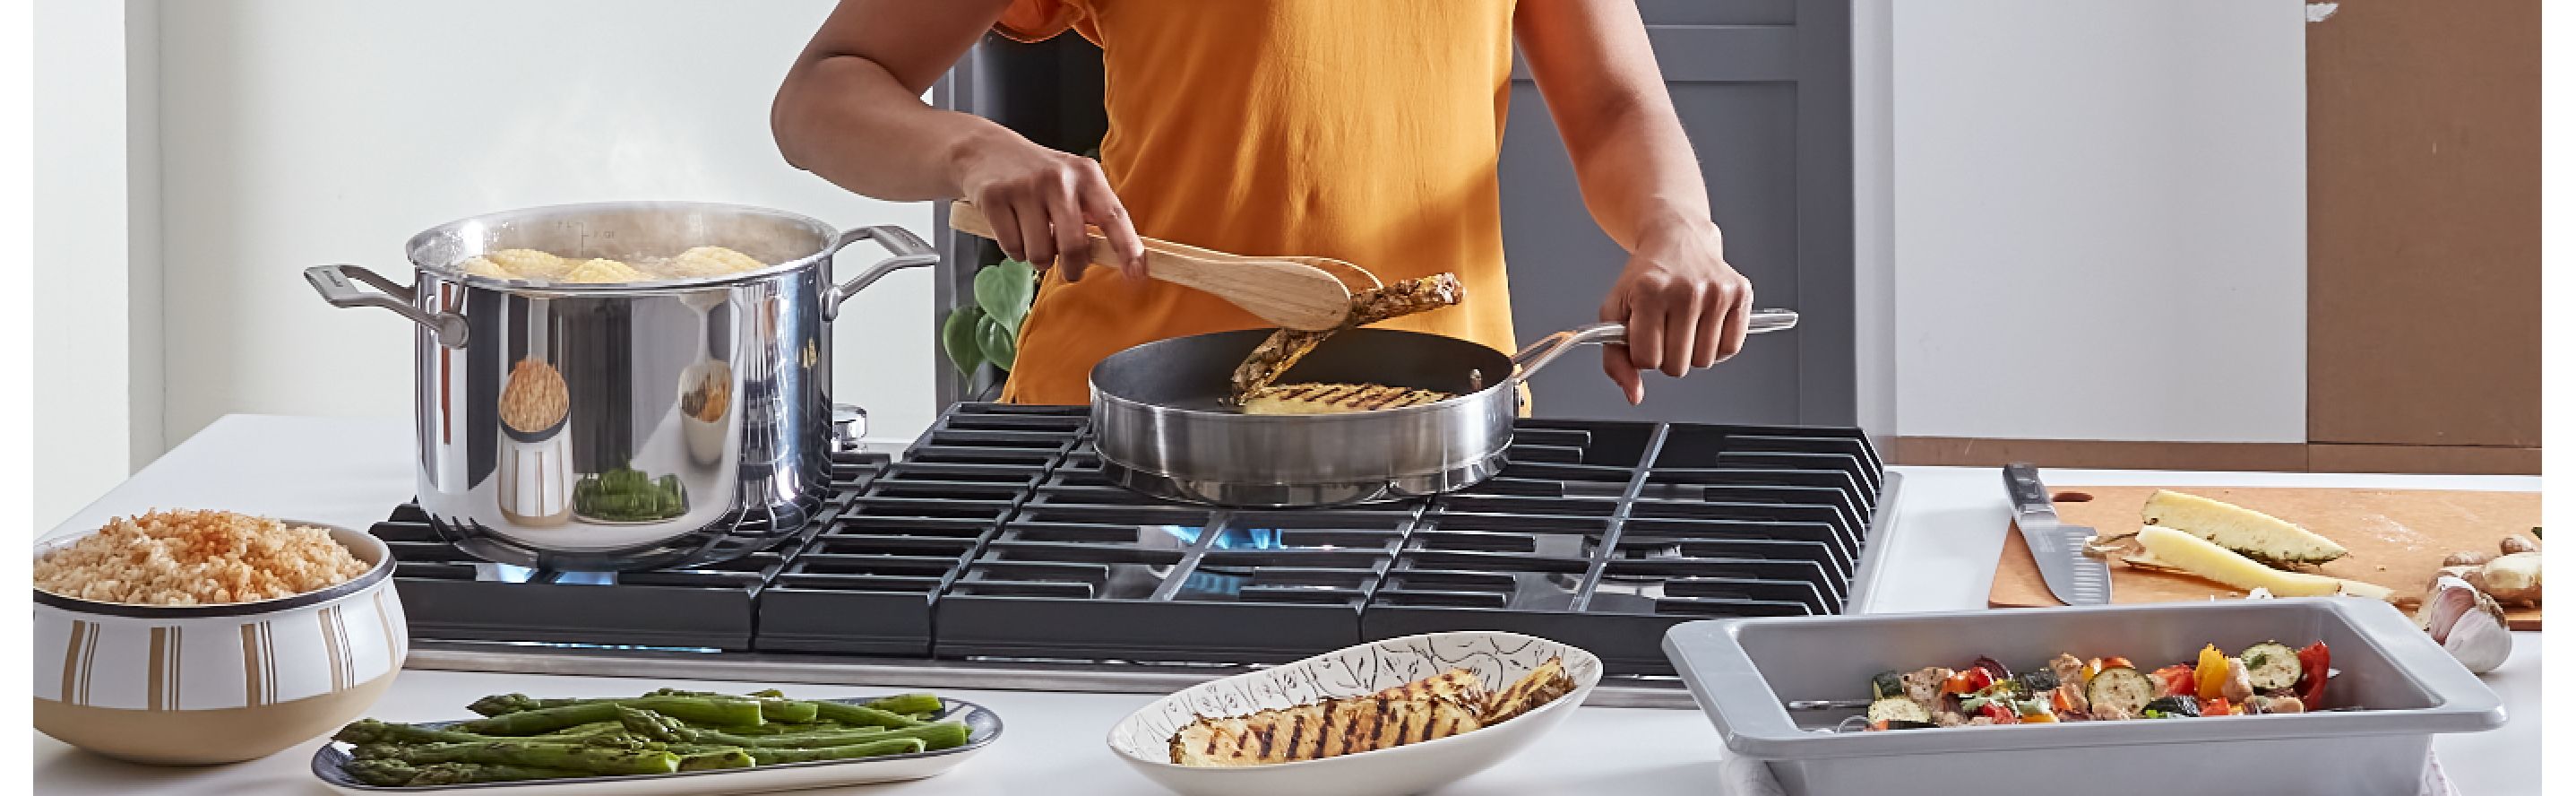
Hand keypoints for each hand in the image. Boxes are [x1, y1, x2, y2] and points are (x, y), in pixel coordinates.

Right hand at [952, 134, 1144, 281]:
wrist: (985, 149)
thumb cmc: (1038, 175)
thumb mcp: (1073, 182)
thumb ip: (1093, 215)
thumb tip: (1116, 258)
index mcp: (1086, 175)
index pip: (1114, 215)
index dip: (1128, 247)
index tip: (1137, 273)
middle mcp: (1058, 178)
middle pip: (1073, 246)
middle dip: (1072, 268)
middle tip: (1069, 271)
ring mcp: (1025, 187)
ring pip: (1039, 254)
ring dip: (1037, 258)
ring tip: (1034, 237)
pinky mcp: (994, 197)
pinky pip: (1011, 249)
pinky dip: (1013, 250)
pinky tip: (1013, 228)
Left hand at [1598, 220, 1751, 404]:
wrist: (1678, 239)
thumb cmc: (1646, 278)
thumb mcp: (1615, 311)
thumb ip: (1615, 358)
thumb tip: (1634, 396)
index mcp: (1650, 292)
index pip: (1646, 360)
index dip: (1642, 354)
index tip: (1643, 335)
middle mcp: (1686, 291)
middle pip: (1677, 366)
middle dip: (1666, 355)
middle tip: (1665, 328)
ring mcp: (1716, 292)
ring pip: (1704, 362)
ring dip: (1692, 351)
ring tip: (1684, 324)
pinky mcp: (1740, 293)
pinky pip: (1730, 348)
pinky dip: (1716, 345)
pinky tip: (1705, 324)